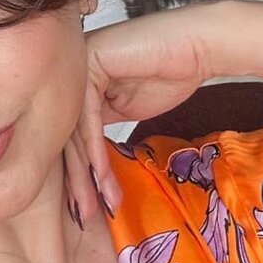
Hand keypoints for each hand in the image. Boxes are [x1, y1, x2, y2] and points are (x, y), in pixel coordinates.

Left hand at [64, 7, 212, 222]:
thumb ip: (100, 125)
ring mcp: (76, 67)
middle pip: (65, 137)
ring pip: (73, 132)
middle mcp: (69, 74)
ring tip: (99, 204)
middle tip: (85, 216)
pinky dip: (96, 153)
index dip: (77, 176)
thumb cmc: (170, 73)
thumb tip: (84, 162)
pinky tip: (103, 178)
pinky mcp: (90, 65)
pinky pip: (87, 118)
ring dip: (88, 174)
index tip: (87, 209)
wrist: (197, 46)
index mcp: (74, 83)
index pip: (67, 137)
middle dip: (78, 182)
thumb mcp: (126, 108)